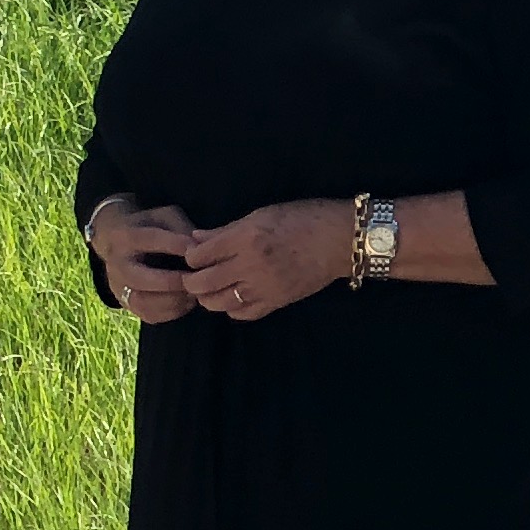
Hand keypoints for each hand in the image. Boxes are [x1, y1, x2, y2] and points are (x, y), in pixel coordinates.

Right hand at [88, 199, 199, 323]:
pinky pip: (149, 315)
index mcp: (124, 237)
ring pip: (144, 302)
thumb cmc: (148, 226)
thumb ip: (181, 228)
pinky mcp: (126, 304)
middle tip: (196, 279)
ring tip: (195, 292)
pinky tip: (187, 301)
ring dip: (174, 300)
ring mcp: (118, 287)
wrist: (115, 241)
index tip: (199, 250)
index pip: (149, 240)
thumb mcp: (163, 216)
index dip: (175, 245)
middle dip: (172, 281)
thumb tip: (200, 248)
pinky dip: (172, 311)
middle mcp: (116, 264)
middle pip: (141, 279)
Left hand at [182, 200, 358, 321]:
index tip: (192, 255)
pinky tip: (233, 298)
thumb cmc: (301, 219)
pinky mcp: (277, 302)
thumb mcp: (260, 215)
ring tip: (209, 289)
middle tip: (192, 276)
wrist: (340, 240)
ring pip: (219, 302)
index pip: (200, 255)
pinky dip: (232, 308)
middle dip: (191, 281)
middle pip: (204, 282)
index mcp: (245, 239)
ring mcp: (264, 287)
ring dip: (208, 297)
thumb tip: (196, 238)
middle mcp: (251, 265)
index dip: (190, 256)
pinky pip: (244, 313)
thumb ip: (225, 230)